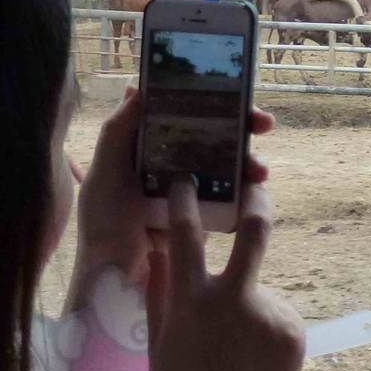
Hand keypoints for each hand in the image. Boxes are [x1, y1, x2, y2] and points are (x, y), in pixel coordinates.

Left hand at [73, 88, 274, 287]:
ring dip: (252, 162)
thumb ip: (118, 131)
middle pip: (217, 137)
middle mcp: (175, 167)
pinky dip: (251, 192)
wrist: (116, 285)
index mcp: (150, 151)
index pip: (187, 116)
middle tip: (264, 124)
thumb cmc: (105, 227)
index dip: (212, 101)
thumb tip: (139, 86)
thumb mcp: (105, 175)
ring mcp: (195, 193)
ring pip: (232, 166)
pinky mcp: (210, 218)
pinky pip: (237, 198)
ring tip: (260, 170)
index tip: (234, 94)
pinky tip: (257, 193)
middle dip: (244, 126)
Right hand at [147, 179, 304, 370]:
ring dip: (248, 314)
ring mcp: (271, 313)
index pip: (186, 235)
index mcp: (192, 302)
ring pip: (259, 295)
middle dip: (256, 201)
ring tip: (235, 363)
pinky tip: (253, 370)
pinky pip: (277, 319)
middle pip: (256, 229)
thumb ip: (162, 294)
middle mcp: (236, 299)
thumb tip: (162, 250)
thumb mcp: (159, 346)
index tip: (187, 181)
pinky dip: (265, 334)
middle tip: (255, 189)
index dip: (186, 201)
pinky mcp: (297, 331)